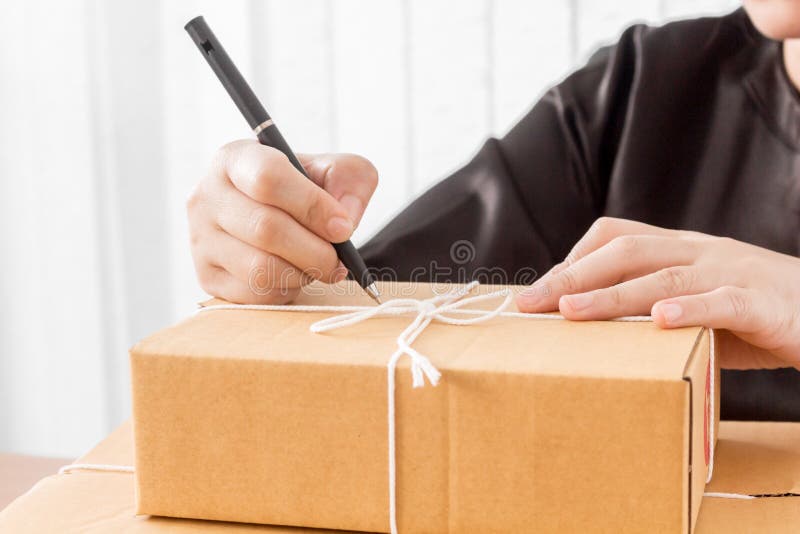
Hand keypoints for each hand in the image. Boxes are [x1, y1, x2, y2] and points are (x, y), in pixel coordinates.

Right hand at [187, 140, 377, 303]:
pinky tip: (295, 275)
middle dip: (315, 250)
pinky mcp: (207, 275)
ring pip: (260, 268)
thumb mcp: (336, 171)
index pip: (268, 178)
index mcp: (236, 158)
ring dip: (303, 273)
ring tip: (317, 265)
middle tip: (339, 259)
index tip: (343, 227)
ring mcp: (201, 238)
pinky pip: (254, 294)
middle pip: (266, 229)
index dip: (312, 206)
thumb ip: (350, 181)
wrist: (281, 217)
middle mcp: (208, 196)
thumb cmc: (307, 190)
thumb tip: (344, 222)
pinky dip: (286, 290)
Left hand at [516, 217, 799, 369]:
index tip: (538, 291)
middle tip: (531, 304)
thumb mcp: (696, 303)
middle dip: (574, 277)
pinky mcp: (760, 302)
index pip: (617, 236)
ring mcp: (731, 271)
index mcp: (681, 248)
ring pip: (663, 277)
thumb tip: (594, 329)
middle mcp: (700, 251)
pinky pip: (721, 301)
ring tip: (571, 311)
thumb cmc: (753, 314)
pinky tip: (659, 321)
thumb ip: (653, 306)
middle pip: (627, 251)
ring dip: (611, 295)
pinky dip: (689, 309)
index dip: (573, 260)